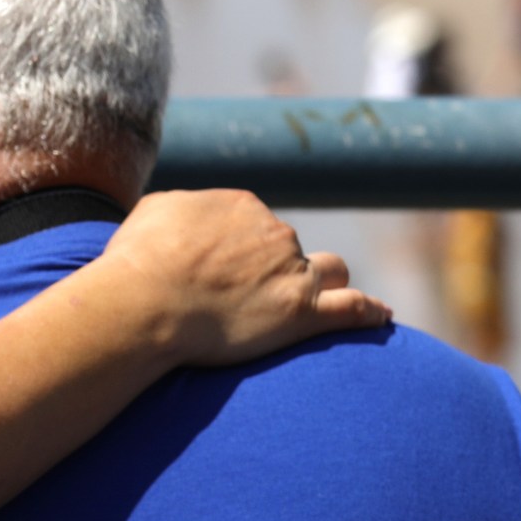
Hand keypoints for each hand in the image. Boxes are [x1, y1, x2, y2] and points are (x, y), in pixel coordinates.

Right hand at [97, 189, 390, 366]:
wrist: (146, 303)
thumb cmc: (139, 260)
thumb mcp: (154, 211)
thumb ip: (183, 208)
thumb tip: (188, 217)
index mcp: (242, 204)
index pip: (255, 222)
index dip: (238, 248)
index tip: (219, 270)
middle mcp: (275, 231)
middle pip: (288, 247)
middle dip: (272, 267)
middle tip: (238, 299)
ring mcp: (293, 271)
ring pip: (329, 270)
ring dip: (322, 281)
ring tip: (309, 301)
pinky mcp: (303, 313)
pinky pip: (353, 308)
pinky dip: (370, 312)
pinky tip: (381, 316)